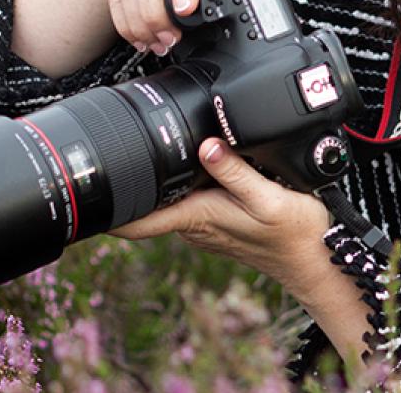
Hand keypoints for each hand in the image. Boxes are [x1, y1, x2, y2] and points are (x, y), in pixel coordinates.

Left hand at [110, 138, 332, 299]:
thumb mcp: (270, 196)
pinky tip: (202, 162)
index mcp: (197, 216)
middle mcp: (194, 224)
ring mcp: (204, 224)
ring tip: (161, 144)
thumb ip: (236, 171)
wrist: (315, 259)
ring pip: (169, 198)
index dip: (104, 210)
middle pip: (147, 202)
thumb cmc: (295, 233)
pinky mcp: (217, 220)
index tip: (85, 191)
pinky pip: (190, 198)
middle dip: (132, 177)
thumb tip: (206, 145)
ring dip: (162, 177)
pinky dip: (187, 181)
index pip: (135, 222)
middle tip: (119, 142)